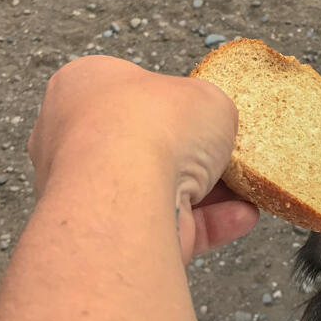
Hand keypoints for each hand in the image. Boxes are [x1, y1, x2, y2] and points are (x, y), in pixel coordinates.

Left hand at [27, 56, 257, 258]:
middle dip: (195, 157)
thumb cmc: (147, 126)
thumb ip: (209, 108)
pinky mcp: (110, 235)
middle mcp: (75, 139)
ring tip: (245, 189)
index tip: (205, 117)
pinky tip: (240, 216)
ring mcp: (90, 192)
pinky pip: (166, 226)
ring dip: (209, 193)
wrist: (124, 190)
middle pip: (146, 147)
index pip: (131, 93)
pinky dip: (206, 223)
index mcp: (82, 86)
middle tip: (227, 156)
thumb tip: (215, 123)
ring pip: (159, 191)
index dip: (174, 105)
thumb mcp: (204, 94)